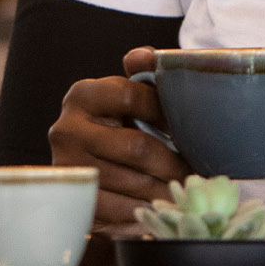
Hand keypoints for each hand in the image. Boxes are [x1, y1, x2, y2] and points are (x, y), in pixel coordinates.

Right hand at [48, 47, 189, 226]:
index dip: (166, 114)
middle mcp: (67, 128)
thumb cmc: (118, 130)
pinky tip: (164, 207)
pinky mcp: (77, 200)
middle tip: (197, 171)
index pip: (132, 96)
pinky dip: (150, 210)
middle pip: (138, 147)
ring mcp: (70, 167)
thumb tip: (145, 56)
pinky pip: (125, 209)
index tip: (186, 128)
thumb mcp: (126, 100)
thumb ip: (141, 74)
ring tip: (188, 191)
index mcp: (83, 95)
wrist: (87, 176)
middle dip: (174, 162)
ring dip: (168, 189)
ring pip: (136, 182)